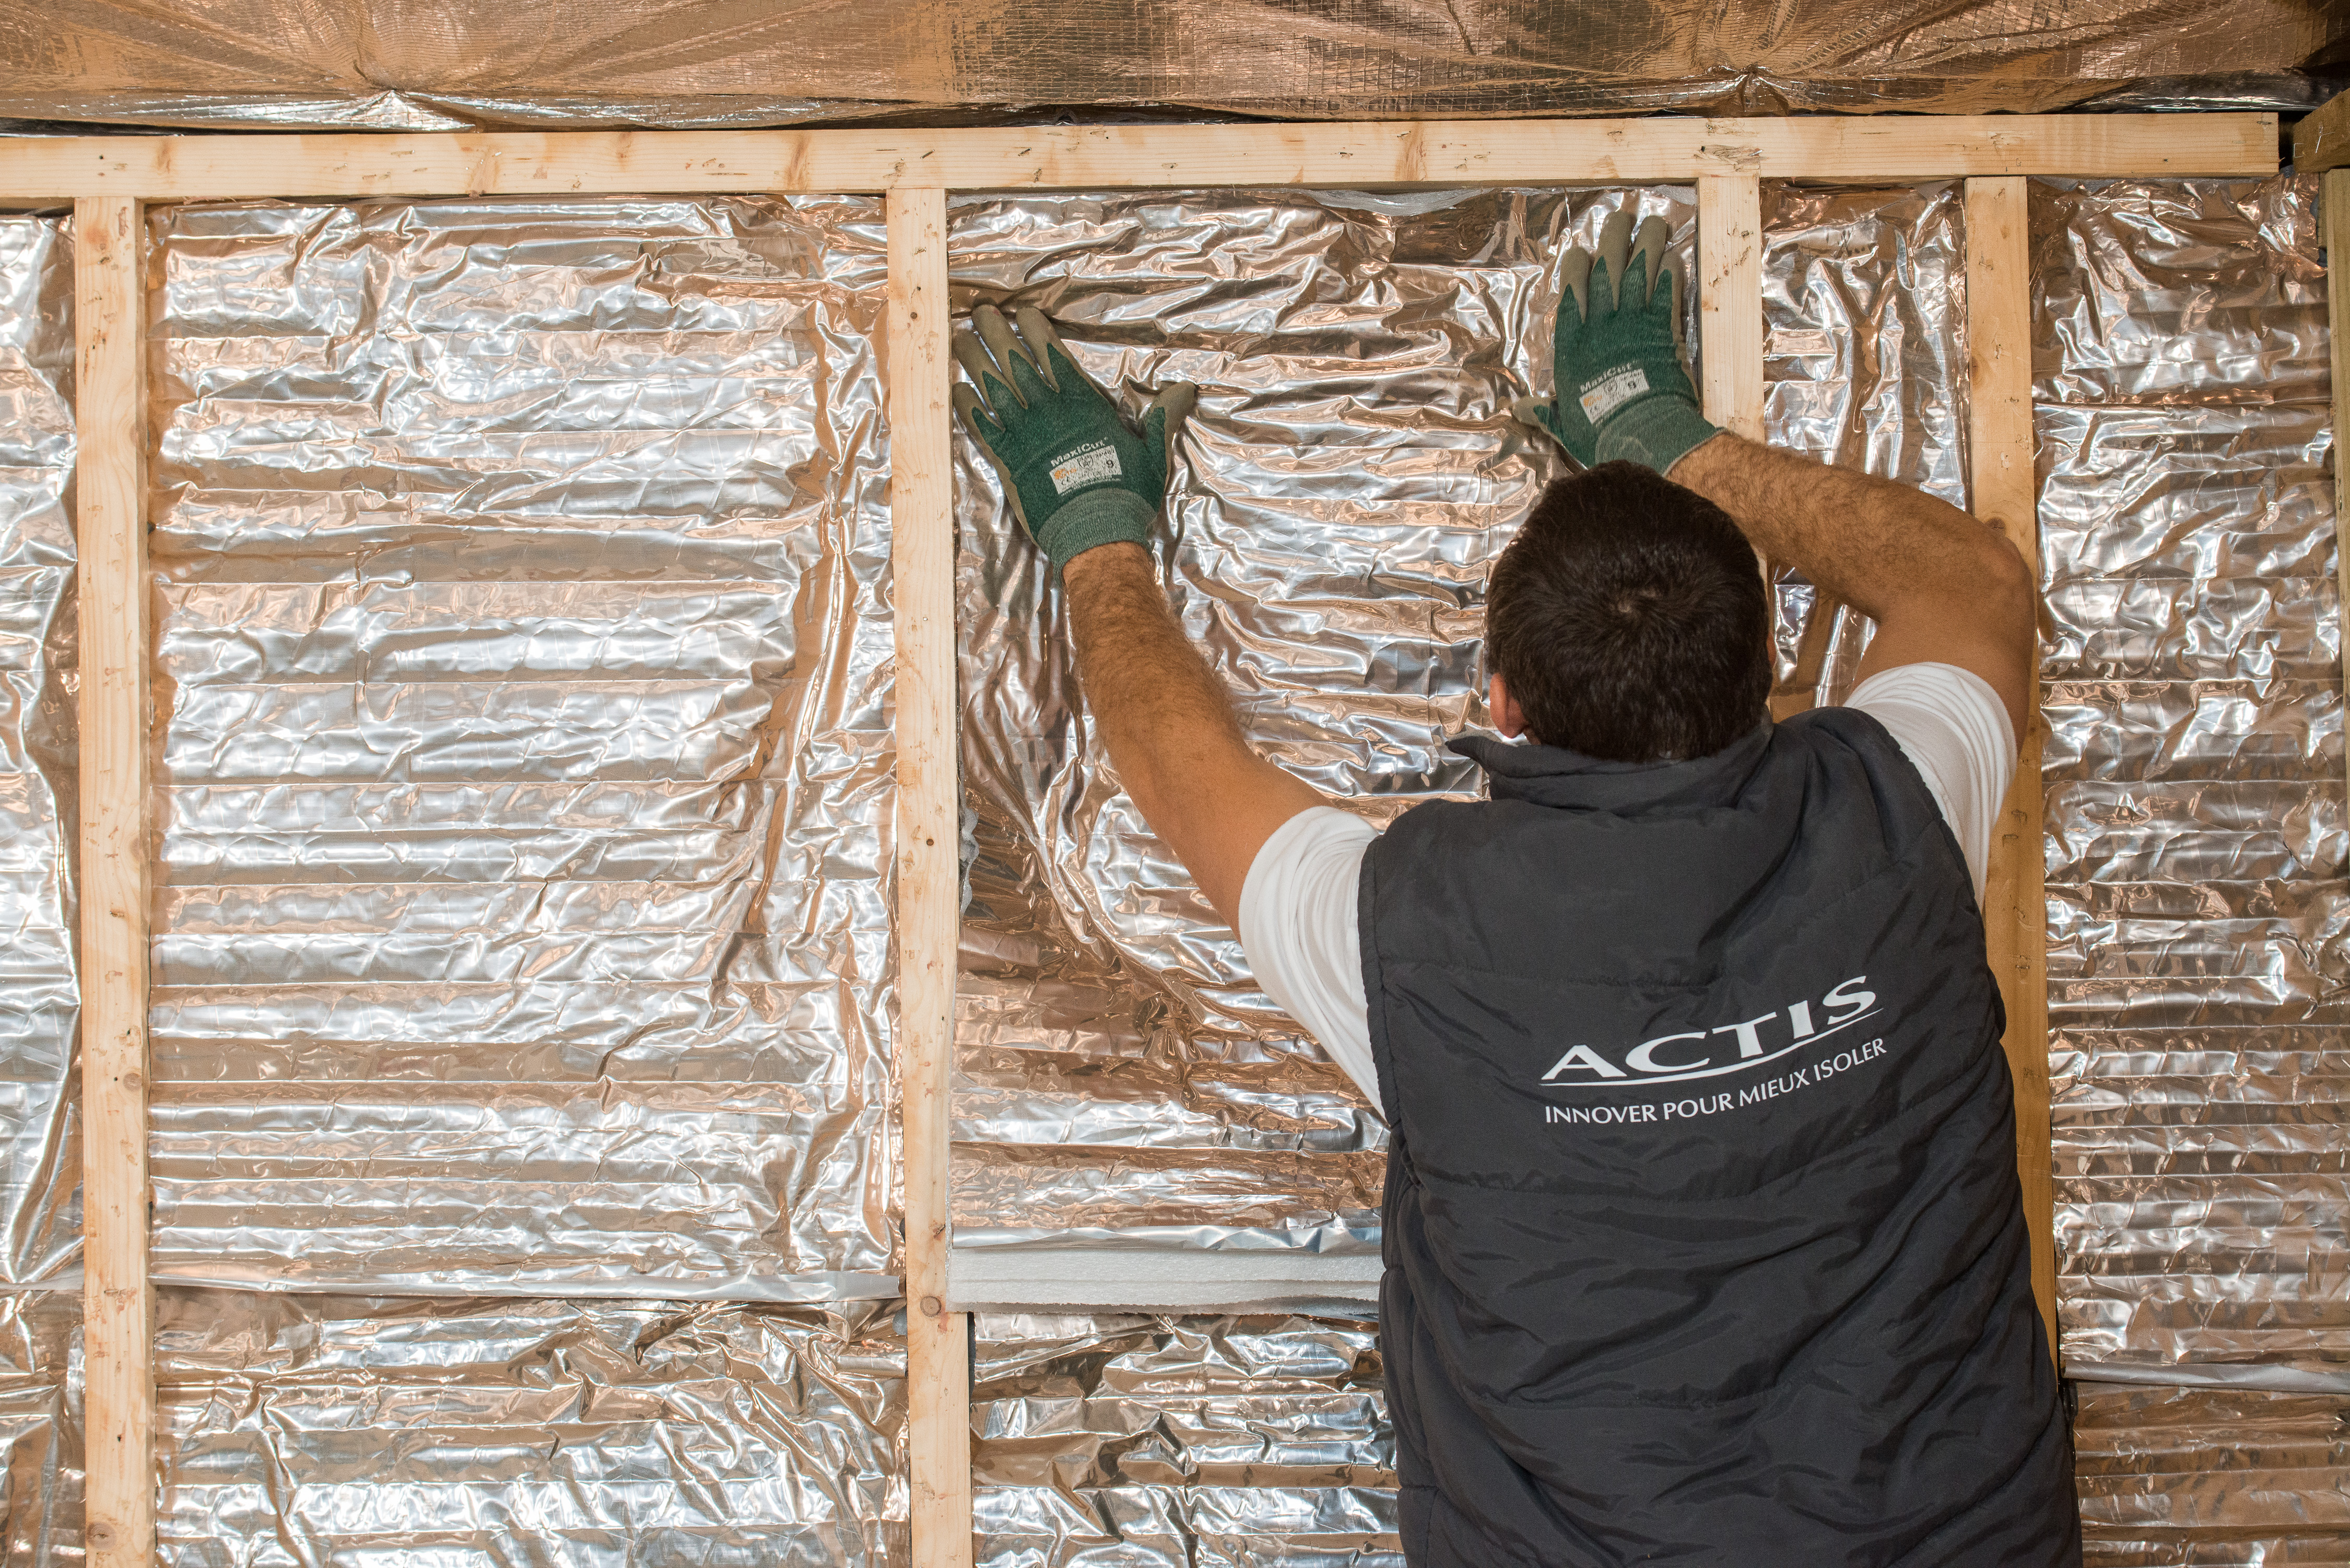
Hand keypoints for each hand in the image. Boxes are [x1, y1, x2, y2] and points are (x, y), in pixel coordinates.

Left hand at [953, 303, 1196, 571]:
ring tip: (960, 339)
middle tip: (981, 313)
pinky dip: (966, 407)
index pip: (1053, 356)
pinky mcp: (1007, 460)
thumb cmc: (1126, 491)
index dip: (1036, 331)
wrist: (1095, 531)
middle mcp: (1049, 410)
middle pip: (1016, 363)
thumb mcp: (1152, 449)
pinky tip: (955, 389)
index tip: (1022, 313)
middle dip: (997, 334)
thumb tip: (1189, 387)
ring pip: (993, 388)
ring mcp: (1024, 434)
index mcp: (1082, 403)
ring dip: (974, 361)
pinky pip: (980, 426)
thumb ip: (1163, 414)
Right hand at [1513, 211, 1718, 474]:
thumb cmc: (1598, 428)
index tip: (1582, 253)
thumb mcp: (1563, 422)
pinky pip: (1668, 290)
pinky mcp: (1663, 327)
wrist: (1639, 430)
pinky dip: (1672, 272)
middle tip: (1621, 218)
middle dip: (1613, 238)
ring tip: (1654, 222)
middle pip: (1606, 267)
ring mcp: (1633, 321)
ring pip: (1639, 269)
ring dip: (1648, 242)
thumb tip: (1519, 411)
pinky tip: (1675, 256)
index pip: (1572, 290)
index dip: (1576, 266)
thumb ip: (1543, 411)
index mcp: (1573, 341)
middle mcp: (1600, 323)